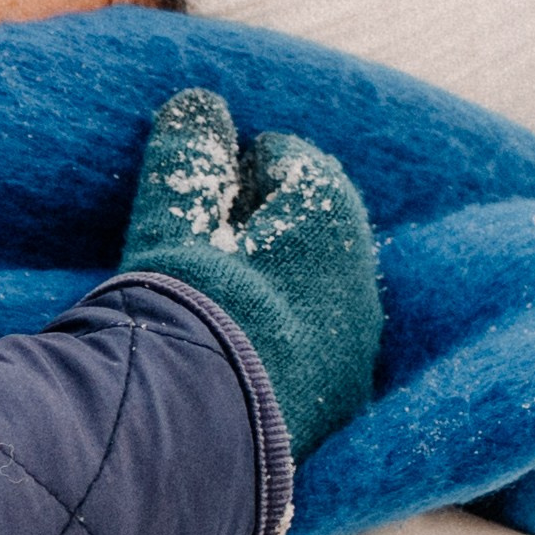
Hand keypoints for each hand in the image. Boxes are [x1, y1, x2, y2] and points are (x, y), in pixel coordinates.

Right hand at [121, 87, 382, 461]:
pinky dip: (279, 334)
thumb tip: (199, 103)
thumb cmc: (186, 309)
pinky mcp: (338, 406)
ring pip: (316, 292)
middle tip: (202, 236)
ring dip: (274, 282)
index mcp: (330, 219)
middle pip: (311, 230)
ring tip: (214, 294)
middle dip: (263, 223)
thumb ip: (188, 159)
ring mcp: (354, 349)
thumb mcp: (174, 222)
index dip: (240, 165)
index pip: (291, 162)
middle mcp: (360, 283)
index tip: (200, 186)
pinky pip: (312, 349)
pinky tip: (234, 347)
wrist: (202, 432)